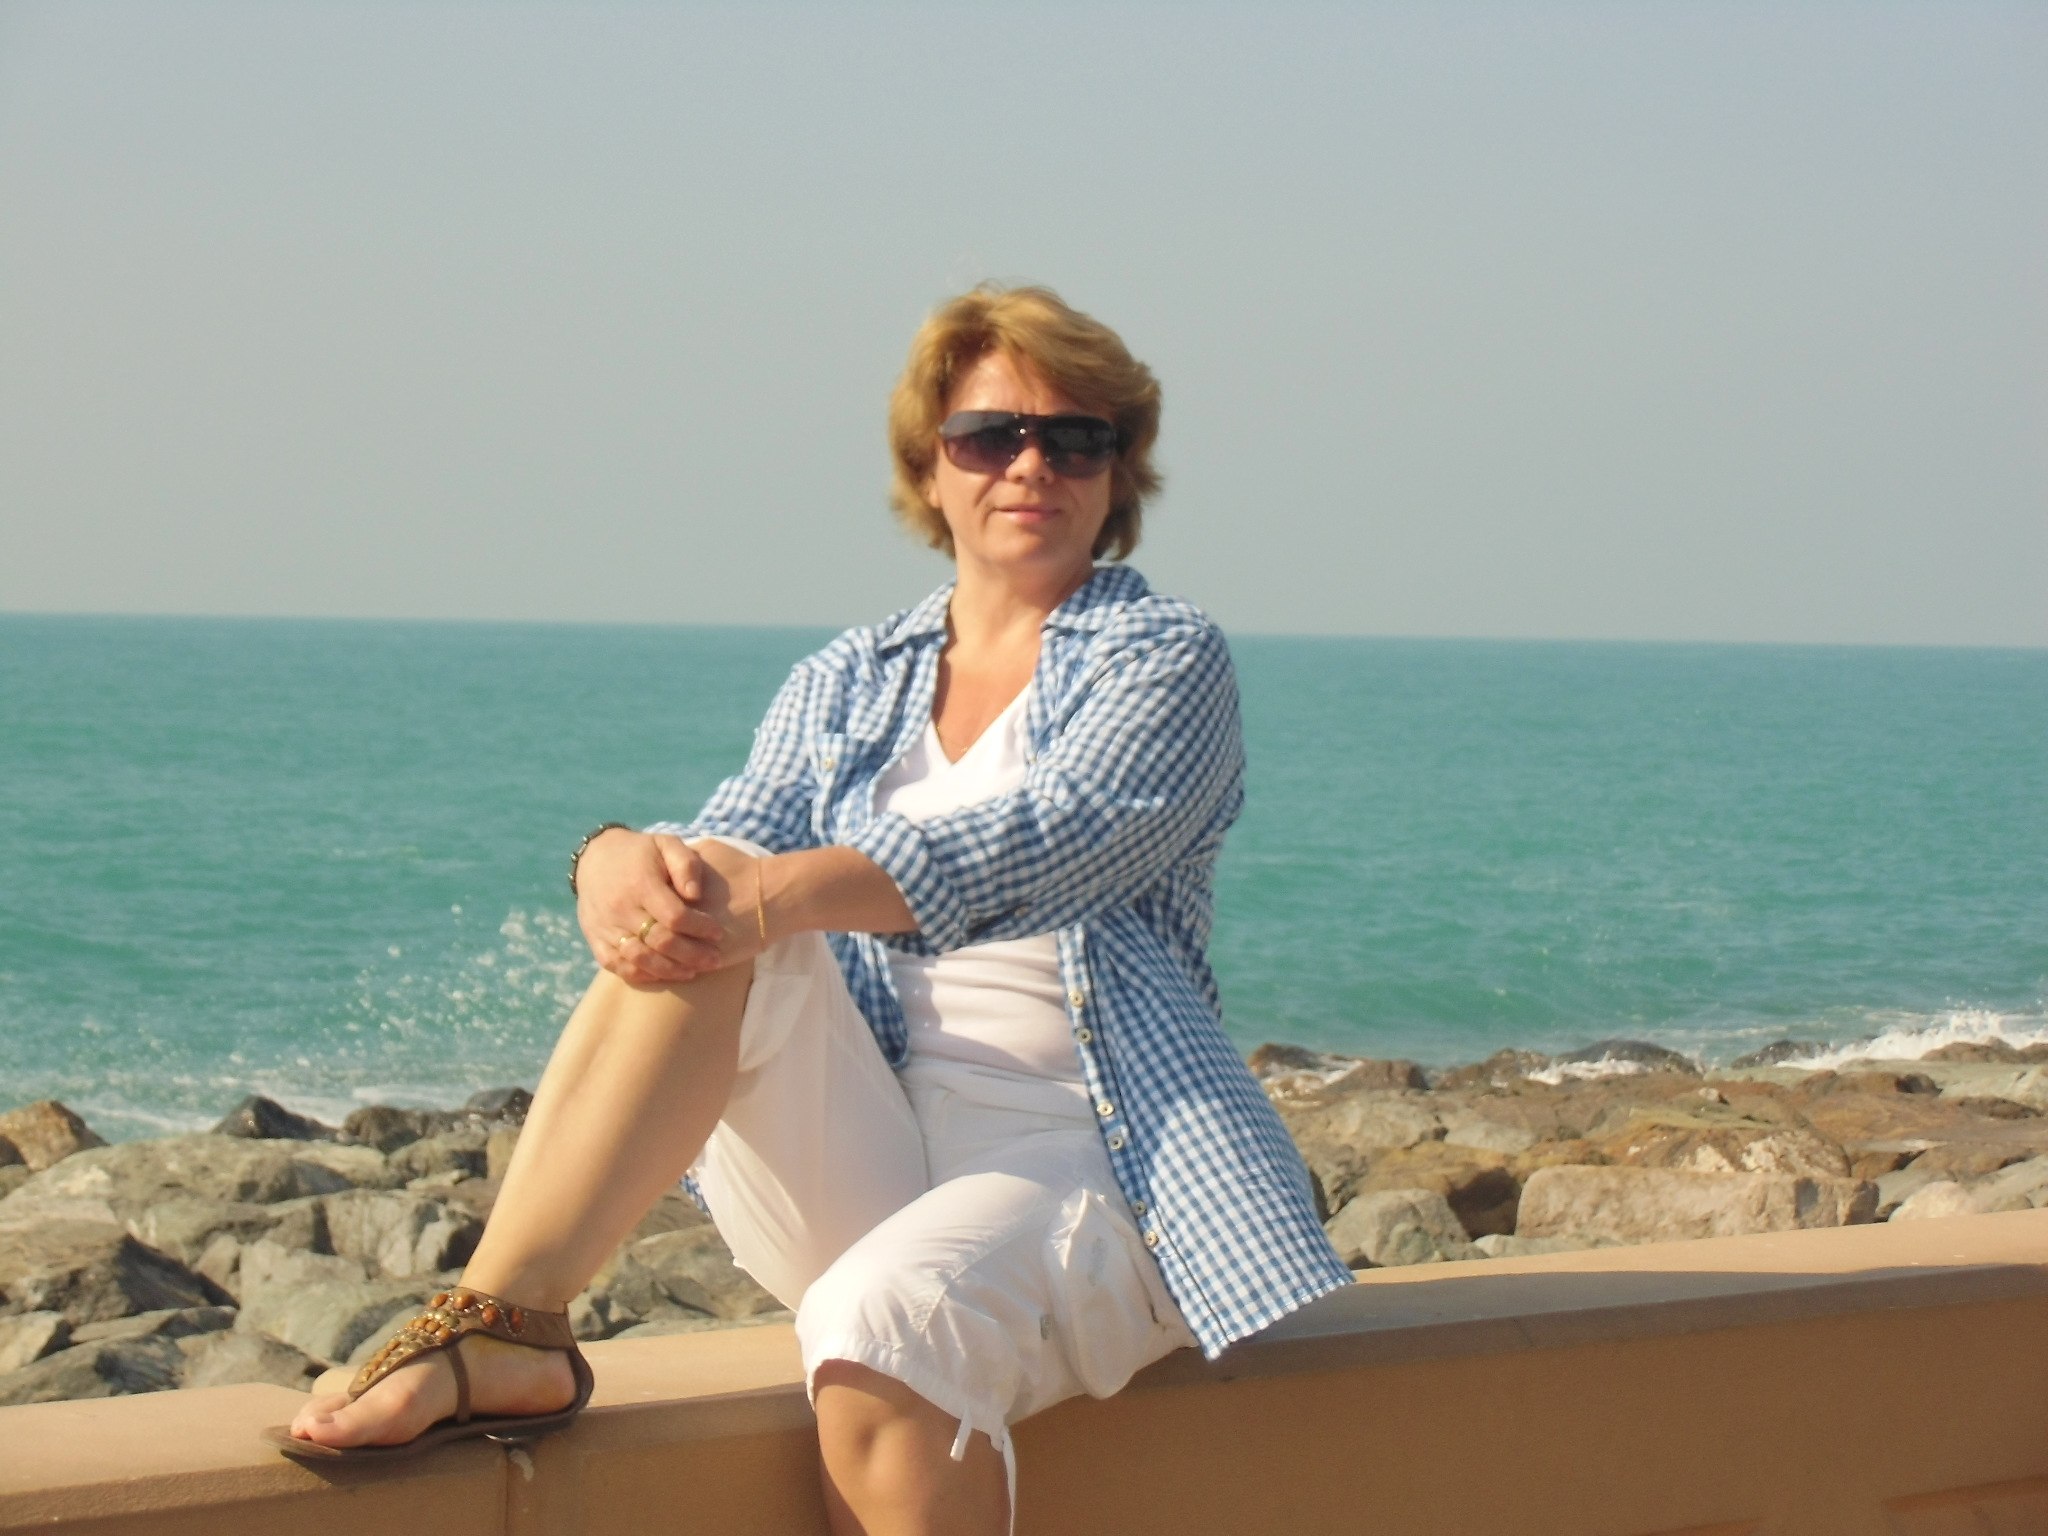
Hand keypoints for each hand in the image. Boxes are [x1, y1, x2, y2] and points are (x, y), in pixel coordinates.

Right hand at [574, 830, 728, 985]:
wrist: (595, 858)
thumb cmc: (641, 853)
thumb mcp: (667, 844)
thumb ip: (686, 865)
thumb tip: (696, 895)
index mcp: (641, 884)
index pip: (675, 916)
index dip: (699, 928)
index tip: (718, 933)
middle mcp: (620, 908)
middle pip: (660, 942)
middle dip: (692, 955)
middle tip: (714, 960)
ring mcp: (605, 926)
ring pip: (639, 959)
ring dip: (670, 970)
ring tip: (693, 971)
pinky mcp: (595, 939)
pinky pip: (617, 965)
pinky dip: (642, 974)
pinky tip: (663, 974)